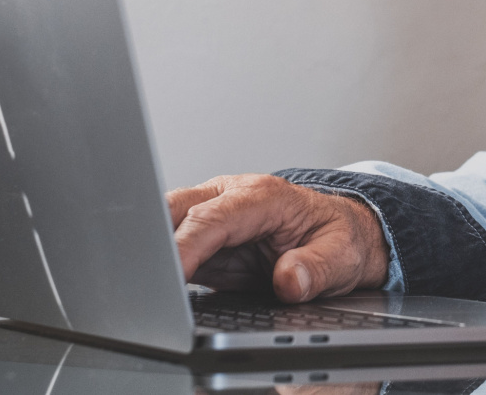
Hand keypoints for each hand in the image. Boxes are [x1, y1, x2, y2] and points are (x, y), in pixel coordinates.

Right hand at [167, 174, 389, 301]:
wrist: (339, 234)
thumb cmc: (339, 238)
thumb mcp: (341, 256)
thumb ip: (316, 268)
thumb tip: (290, 280)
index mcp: (263, 197)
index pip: (212, 218)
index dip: (186, 247)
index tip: (172, 277)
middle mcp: (233, 197)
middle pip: (175, 209)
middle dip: (153, 240)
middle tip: (144, 280)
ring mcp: (215, 215)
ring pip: (165, 223)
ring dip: (152, 252)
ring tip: (145, 287)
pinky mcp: (206, 239)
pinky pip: (172, 247)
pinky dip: (159, 265)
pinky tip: (156, 288)